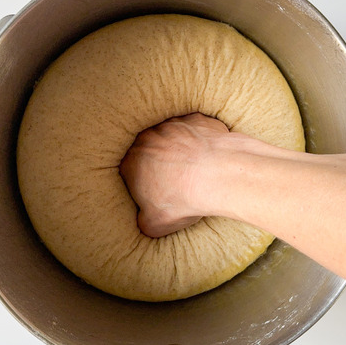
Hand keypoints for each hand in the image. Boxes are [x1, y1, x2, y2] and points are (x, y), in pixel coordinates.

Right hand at [119, 113, 228, 236]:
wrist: (216, 176)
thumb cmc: (182, 200)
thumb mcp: (154, 224)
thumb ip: (143, 219)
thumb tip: (146, 218)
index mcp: (130, 162)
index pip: (129, 171)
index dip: (142, 181)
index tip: (155, 190)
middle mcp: (147, 138)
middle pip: (150, 150)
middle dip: (160, 162)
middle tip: (176, 179)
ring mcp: (172, 125)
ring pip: (173, 136)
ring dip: (181, 148)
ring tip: (196, 168)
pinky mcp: (196, 120)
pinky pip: (197, 128)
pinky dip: (202, 139)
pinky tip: (211, 155)